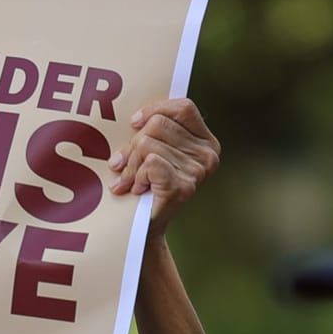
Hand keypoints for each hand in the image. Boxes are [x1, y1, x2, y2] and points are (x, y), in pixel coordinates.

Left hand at [107, 97, 219, 240]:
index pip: (183, 107)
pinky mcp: (182, 187)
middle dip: (134, 145)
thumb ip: (156, 129)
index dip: (155, 109)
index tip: (135, 123)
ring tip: (132, 180)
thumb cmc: (150, 183)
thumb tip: (135, 118)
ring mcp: (197, 172)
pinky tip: (138, 188)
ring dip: (131, 164)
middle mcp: (208, 155)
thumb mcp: (157, 149)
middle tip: (124, 165)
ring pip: (147, 143)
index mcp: (206, 141)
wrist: (146, 226)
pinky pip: (149, 162)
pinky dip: (135, 175)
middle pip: (158, 124)